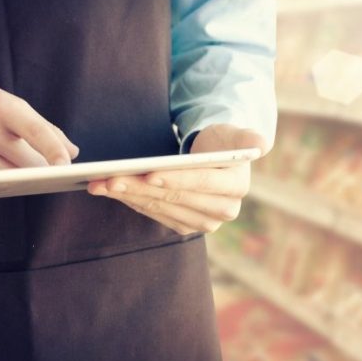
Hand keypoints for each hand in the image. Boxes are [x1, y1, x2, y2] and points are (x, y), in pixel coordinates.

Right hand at [0, 73, 78, 179]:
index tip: (67, 165)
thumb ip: (45, 129)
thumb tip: (73, 153)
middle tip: (47, 171)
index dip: (53, 148)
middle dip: (39, 169)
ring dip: (18, 179)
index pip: (35, 130)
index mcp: (2, 107)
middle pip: (25, 161)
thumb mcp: (13, 105)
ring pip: (7, 177)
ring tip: (18, 169)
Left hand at [87, 124, 267, 234]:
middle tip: (109, 178)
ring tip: (100, 183)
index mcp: (237, 187)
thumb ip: (248, 138)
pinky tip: (112, 192)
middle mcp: (224, 211)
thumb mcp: (236, 134)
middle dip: (140, 187)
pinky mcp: (186, 226)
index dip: (176, 179)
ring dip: (128, 195)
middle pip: (176, 198)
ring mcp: (204, 222)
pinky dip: (132, 202)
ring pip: (161, 207)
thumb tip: (261, 144)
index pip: (202, 183)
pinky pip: (155, 214)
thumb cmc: (221, 142)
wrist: (214, 160)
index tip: (148, 172)